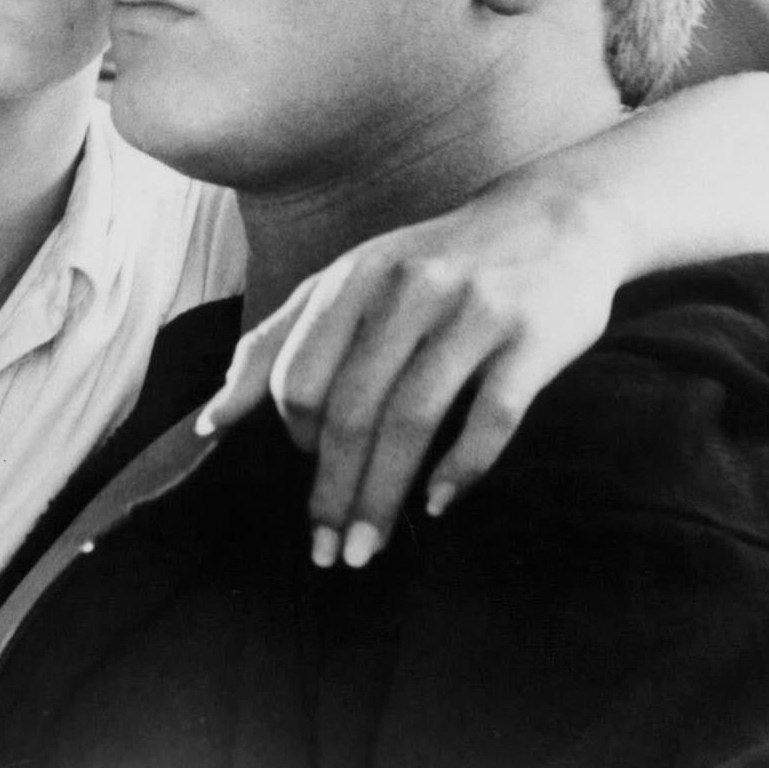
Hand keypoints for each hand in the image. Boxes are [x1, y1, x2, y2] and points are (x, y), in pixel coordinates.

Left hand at [196, 170, 632, 567]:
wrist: (558, 216)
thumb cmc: (439, 261)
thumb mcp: (353, 279)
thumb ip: (280, 339)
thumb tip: (211, 423)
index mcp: (356, 276)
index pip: (298, 377)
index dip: (294, 439)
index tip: (308, 475)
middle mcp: (409, 288)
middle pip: (351, 408)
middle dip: (332, 490)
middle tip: (329, 551)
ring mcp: (473, 310)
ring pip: (413, 419)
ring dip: (384, 496)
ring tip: (369, 547)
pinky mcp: (531, 336)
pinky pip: (491, 416)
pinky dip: (461, 468)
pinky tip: (439, 502)